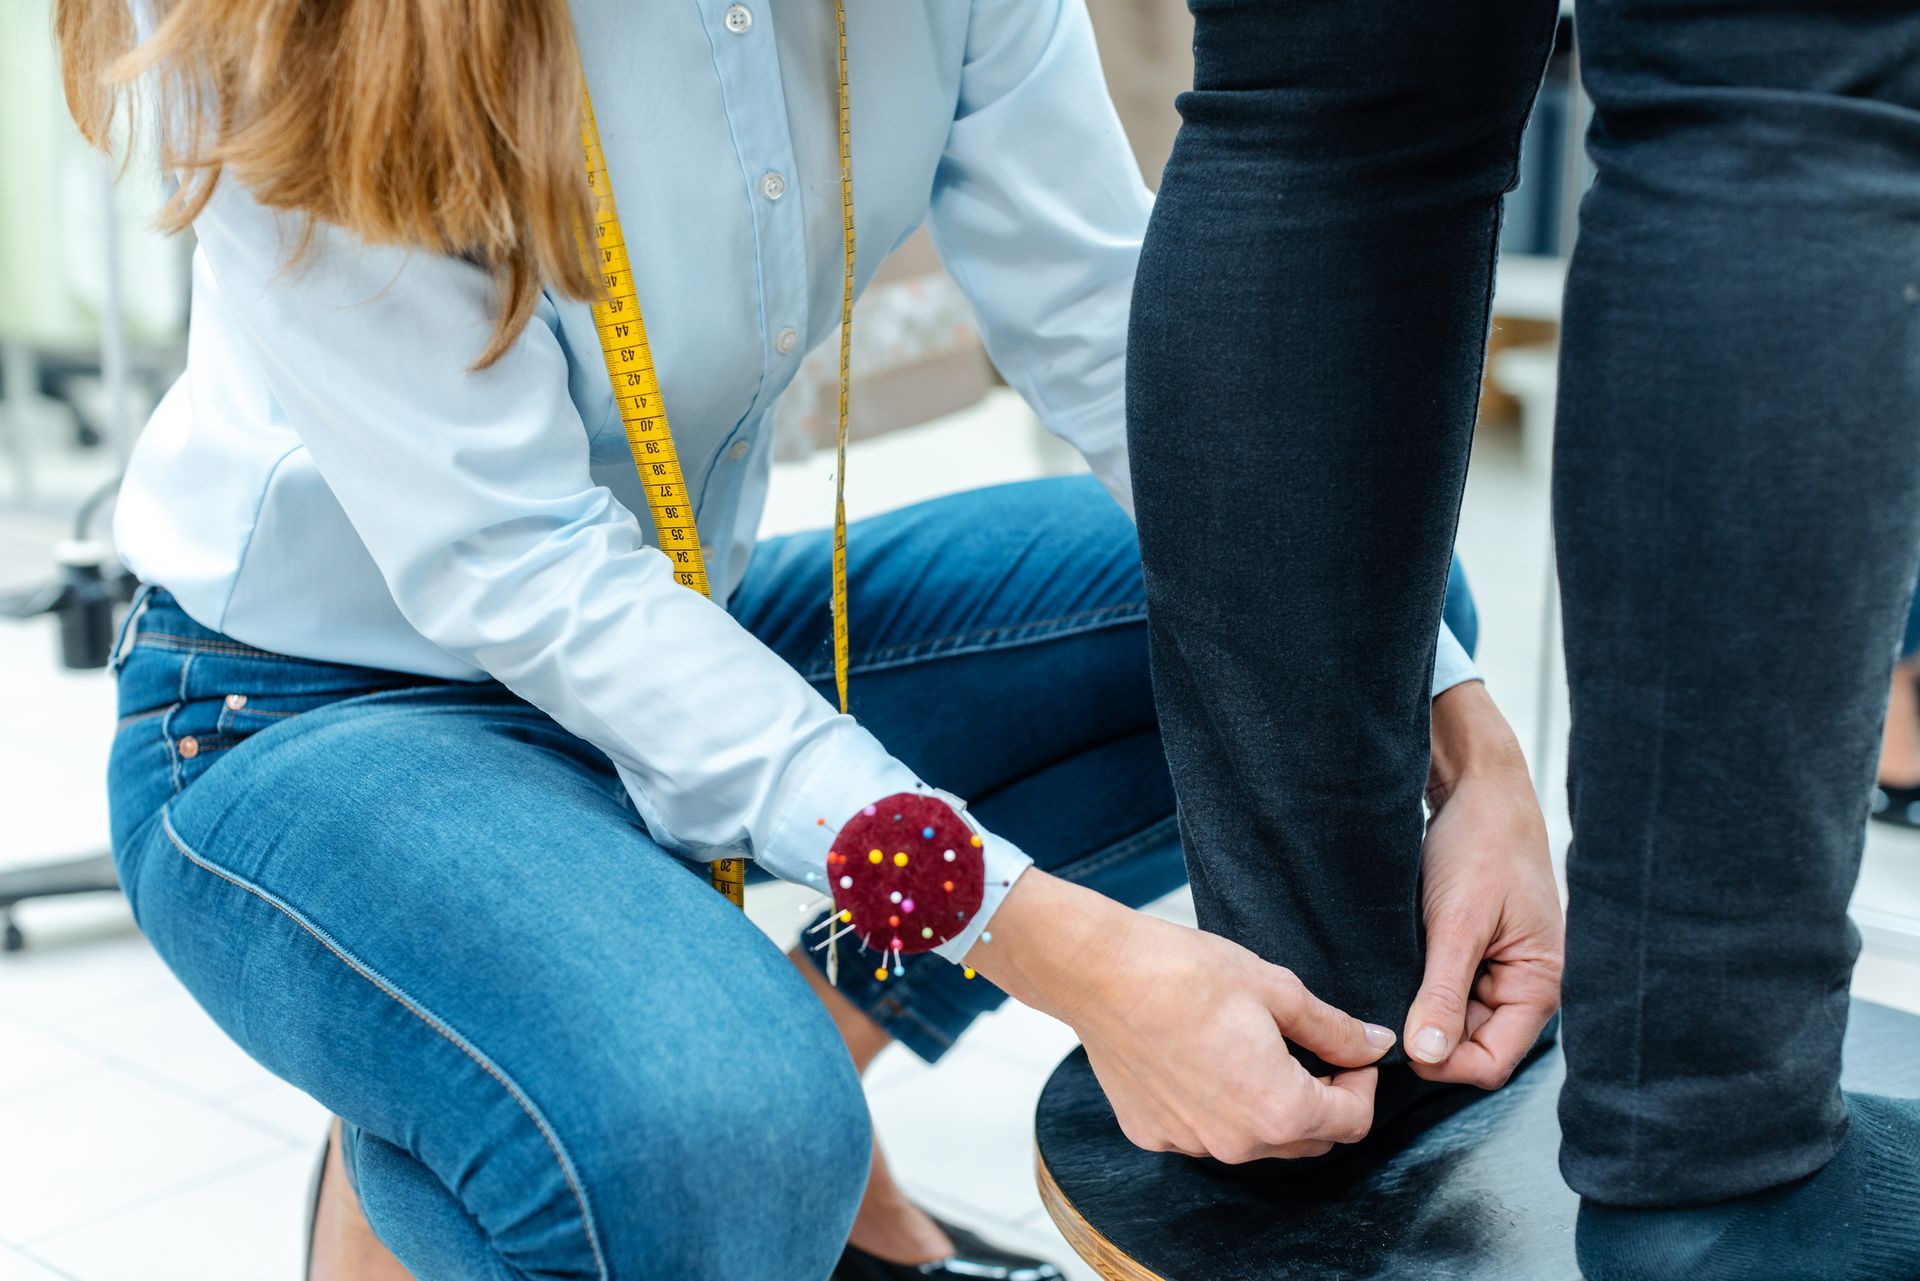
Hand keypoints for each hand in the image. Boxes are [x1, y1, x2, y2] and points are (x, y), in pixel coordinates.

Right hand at [968, 871, 1396, 1162]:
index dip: (1362, 1084)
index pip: (1353, 1122)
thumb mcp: (1277, 989)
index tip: (1350, 1053)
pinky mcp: (1154, 1135)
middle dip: (1321, 1099)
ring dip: (1269, 1106)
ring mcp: (1191, 1144)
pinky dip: (1217, 1107)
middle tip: (1306, 1047)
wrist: (1099, 973)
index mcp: (1279, 1109)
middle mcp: (1237, 1143)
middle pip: (1308, 1140)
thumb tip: (1375, 1046)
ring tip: (1251, 1048)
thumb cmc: (1185, 973)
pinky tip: (1202, 1059)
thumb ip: (1334, 1029)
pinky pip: (1205, 1133)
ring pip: (1256, 1141)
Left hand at [1404, 682, 1563, 1088]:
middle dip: (1427, 1034)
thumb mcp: (1457, 922)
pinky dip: (1417, 984)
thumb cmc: (1479, 845)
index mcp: (1538, 986)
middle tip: (1381, 1005)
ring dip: (1418, 1007)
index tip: (1398, 1042)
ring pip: (1450, 1020)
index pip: (1491, 1063)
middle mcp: (1522, 987)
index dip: (1445, 1064)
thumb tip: (1428, 1055)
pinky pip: (1442, 990)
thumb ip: (1444, 992)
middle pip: (1468, 1046)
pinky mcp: (1472, 953)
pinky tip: (1396, 963)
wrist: (1476, 789)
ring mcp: (1497, 971)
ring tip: (1390, 976)